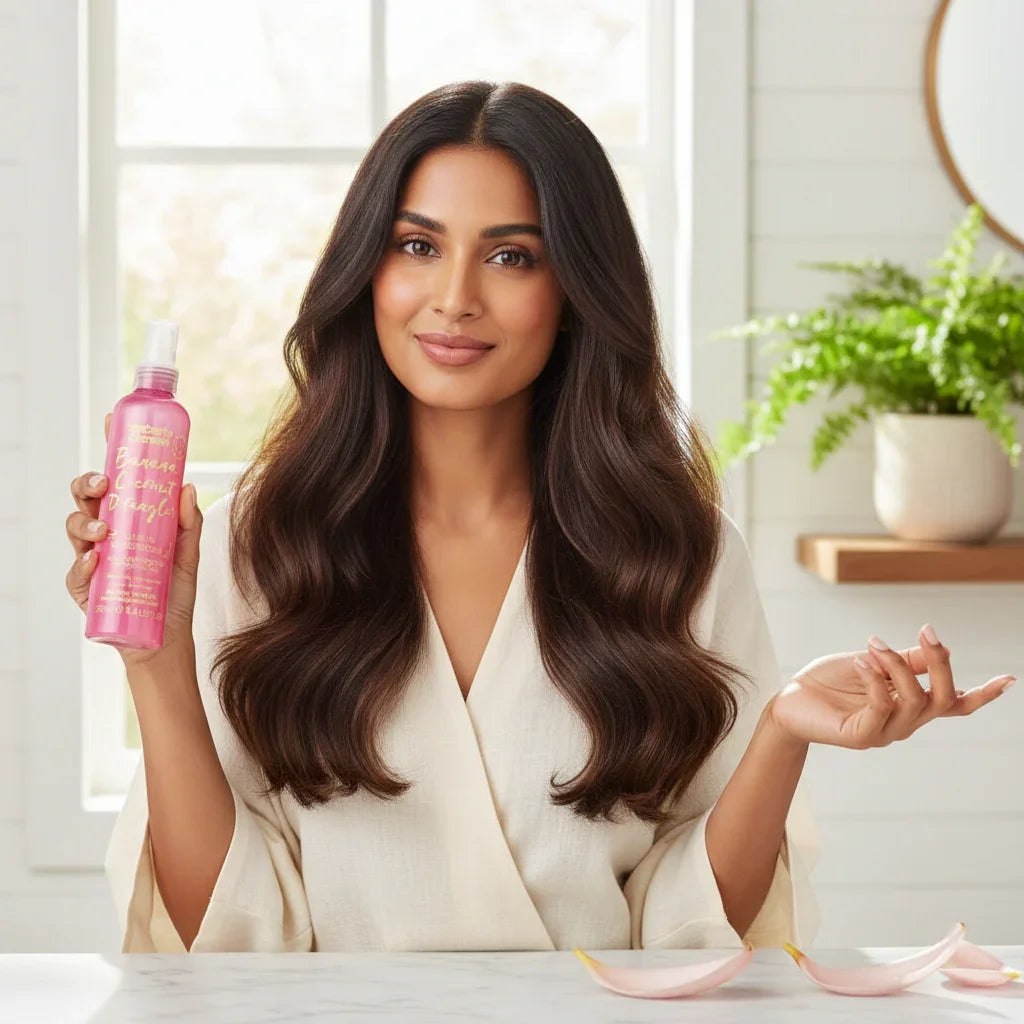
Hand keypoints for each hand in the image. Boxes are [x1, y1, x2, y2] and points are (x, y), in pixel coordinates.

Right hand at [65, 412, 203, 671]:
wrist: (165, 639)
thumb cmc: (173, 592)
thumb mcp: (187, 554)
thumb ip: (189, 523)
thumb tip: (187, 487)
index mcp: (128, 518)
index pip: (114, 480)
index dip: (110, 452)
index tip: (112, 424)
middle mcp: (106, 534)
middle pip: (85, 497)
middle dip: (88, 484)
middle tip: (104, 483)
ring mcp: (92, 559)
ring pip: (74, 527)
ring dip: (86, 522)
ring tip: (104, 530)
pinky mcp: (85, 589)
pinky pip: (75, 572)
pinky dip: (83, 564)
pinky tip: (94, 560)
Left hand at [766, 624, 1015, 748]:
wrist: (788, 701)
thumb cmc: (829, 683)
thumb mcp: (870, 662)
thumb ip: (903, 660)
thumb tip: (935, 646)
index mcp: (910, 704)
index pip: (955, 704)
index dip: (983, 694)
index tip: (1010, 678)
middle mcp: (904, 722)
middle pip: (944, 699)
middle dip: (941, 664)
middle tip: (928, 632)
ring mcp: (885, 733)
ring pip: (913, 700)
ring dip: (896, 665)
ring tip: (873, 644)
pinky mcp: (861, 736)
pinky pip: (880, 707)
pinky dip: (874, 680)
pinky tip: (861, 662)